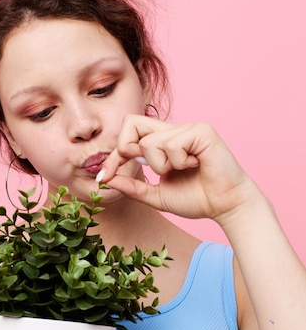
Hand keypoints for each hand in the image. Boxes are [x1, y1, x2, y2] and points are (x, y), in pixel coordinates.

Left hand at [101, 116, 256, 223]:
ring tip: (183, 170)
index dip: (113, 156)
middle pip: (131, 123)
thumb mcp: (156, 195)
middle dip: (127, 150)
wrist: (225, 206)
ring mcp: (187, 128)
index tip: (104, 176)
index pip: (128, 135)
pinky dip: (178, 162)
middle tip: (143, 169)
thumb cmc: (197, 199)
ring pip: (150, 142)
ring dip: (161, 165)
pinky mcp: (201, 131)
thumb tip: (106, 179)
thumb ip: (133, 187)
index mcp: (162, 142)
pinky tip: (195, 165)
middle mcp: (173, 130)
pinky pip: (171, 144)